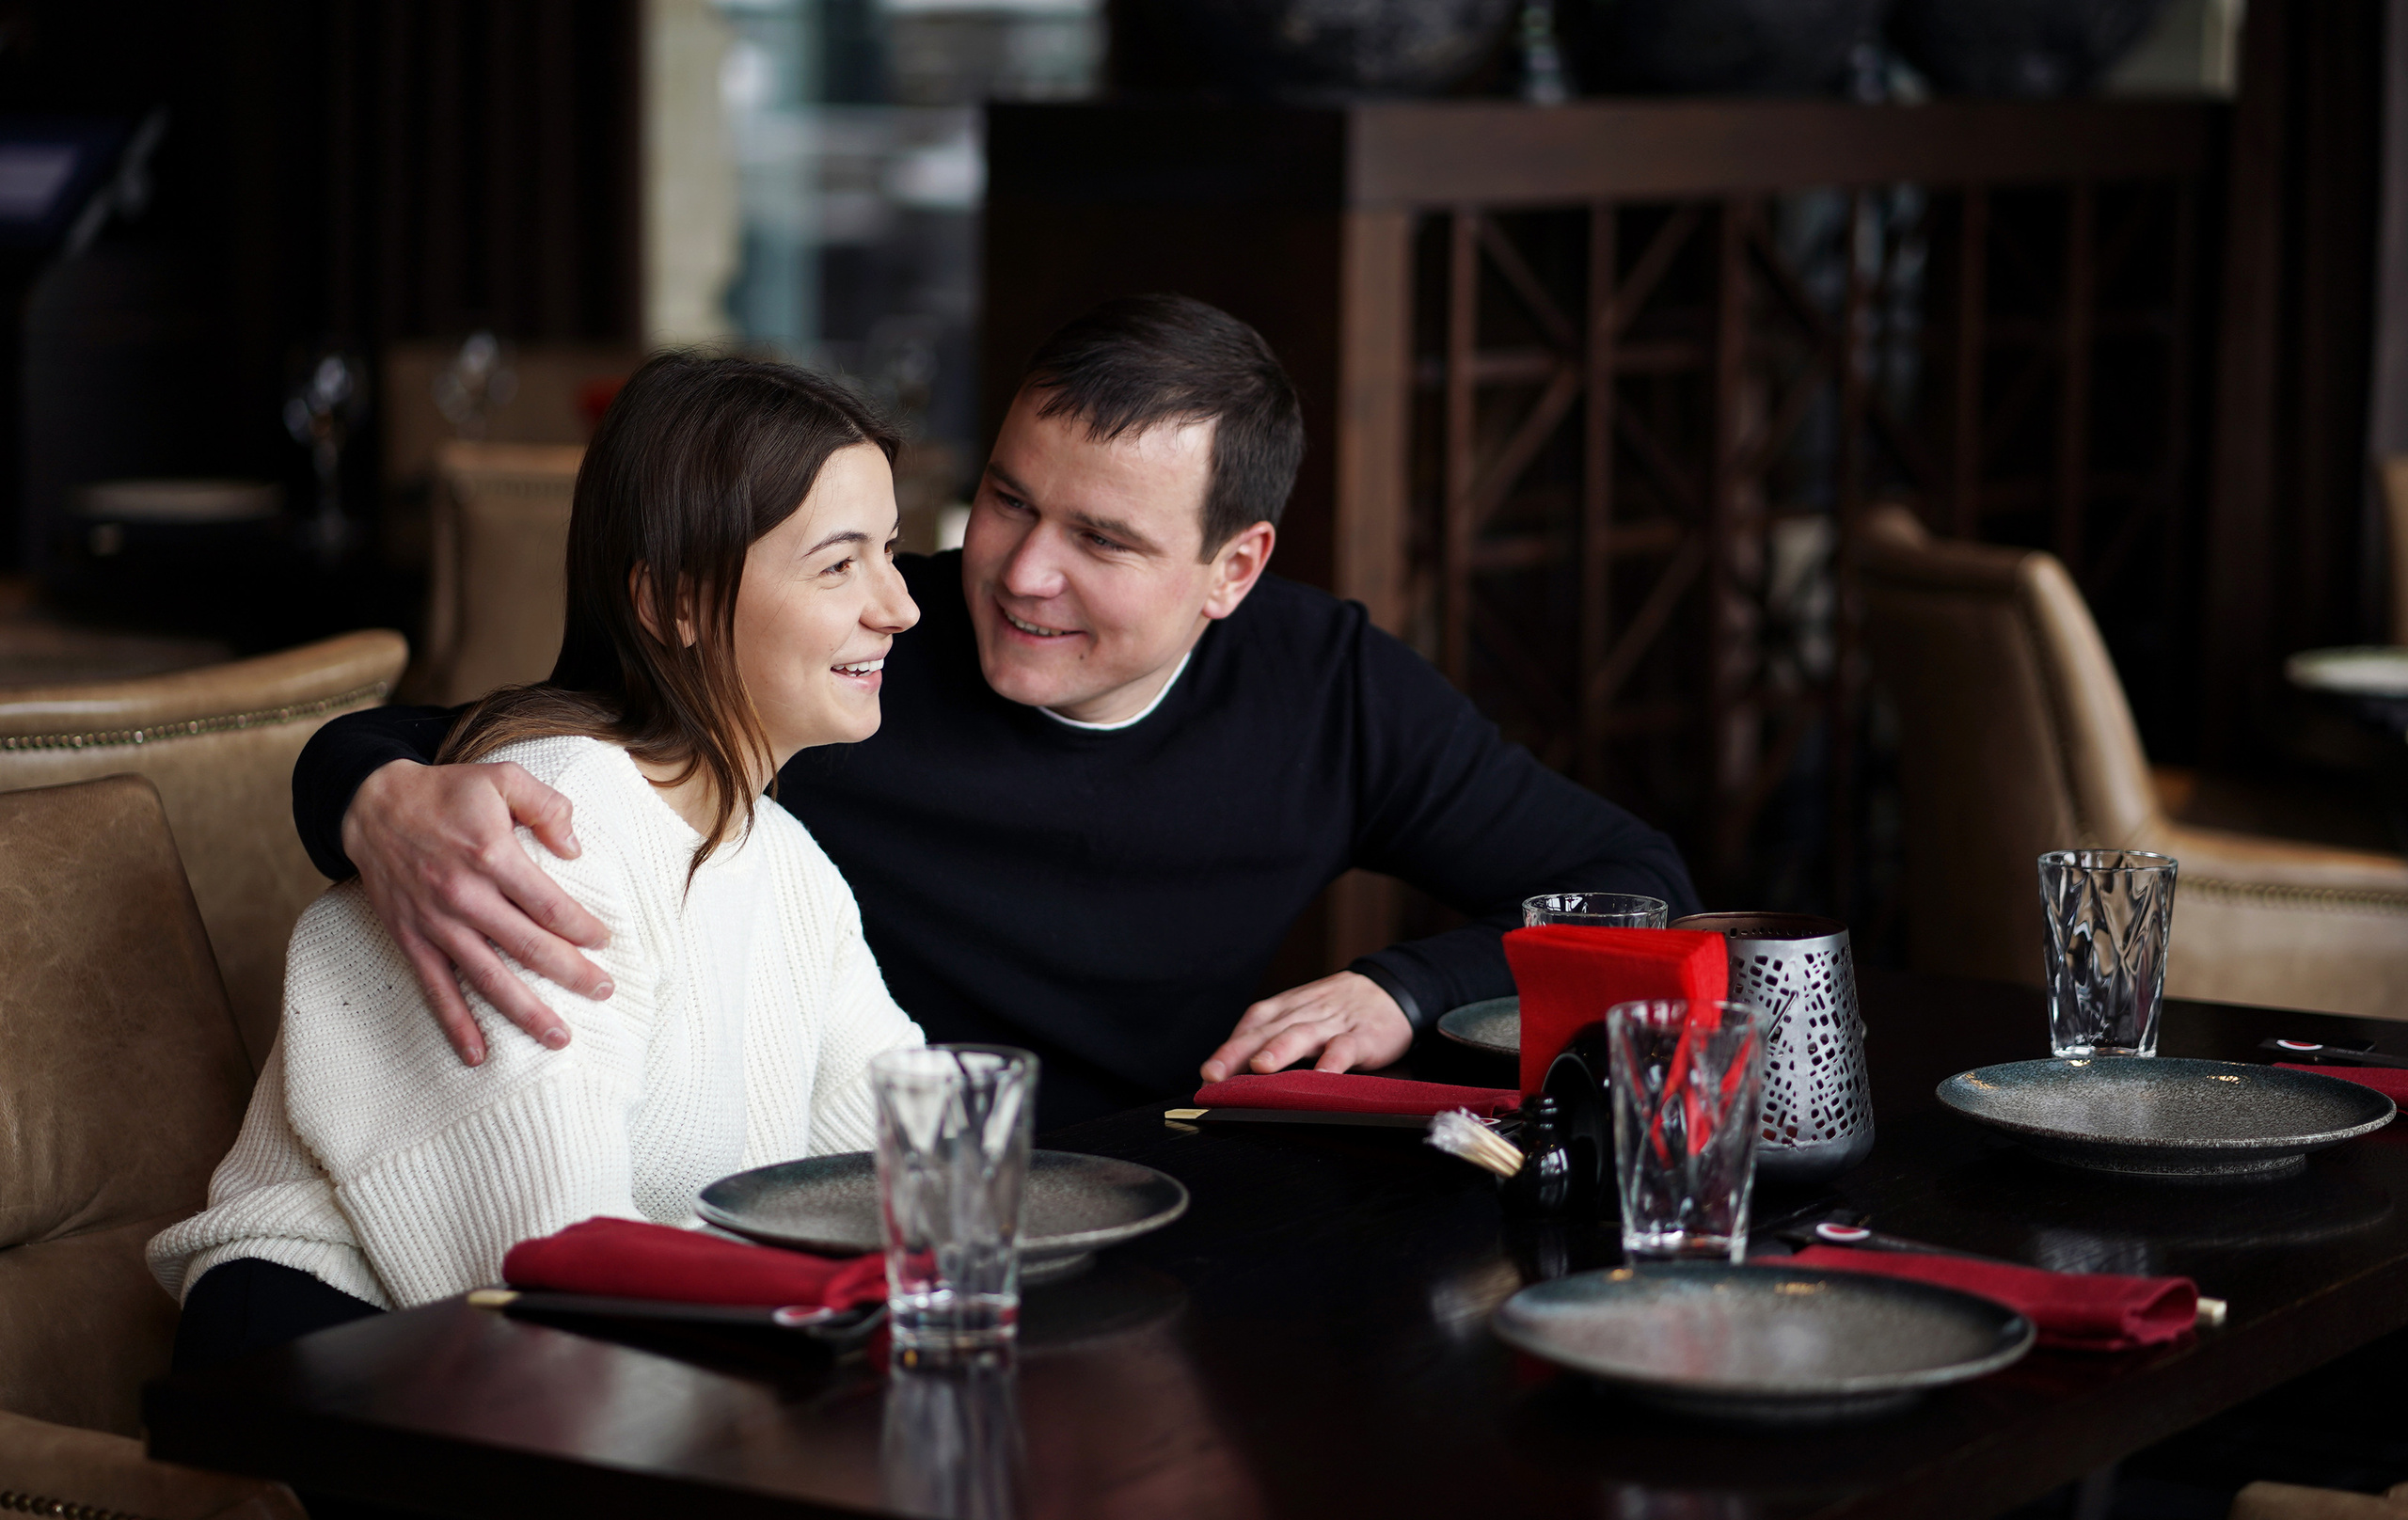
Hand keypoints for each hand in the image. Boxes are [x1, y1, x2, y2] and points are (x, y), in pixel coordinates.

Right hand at [341, 759, 612, 1064]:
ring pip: (488, 978)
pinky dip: (455, 1024)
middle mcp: (464, 896)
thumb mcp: (502, 778)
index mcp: (491, 855)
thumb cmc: (446, 792)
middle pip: (528, 947)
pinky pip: (435, 989)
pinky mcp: (410, 939)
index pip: (550, 904)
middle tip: (603, 992)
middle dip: (571, 974)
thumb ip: (547, 805)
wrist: (371, 804)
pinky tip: (476, 1055)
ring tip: (559, 1039)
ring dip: (525, 1012)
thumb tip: (575, 849)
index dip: (582, 928)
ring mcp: (435, 923)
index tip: (604, 941)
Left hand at [1199, 971, 1412, 1083]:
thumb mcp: (1301, 1014)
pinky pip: (1345, 1047)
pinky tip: (1323, 1076)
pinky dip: (1333, 1061)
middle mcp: (1302, 1014)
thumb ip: (1272, 1037)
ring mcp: (1332, 1024)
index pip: (1251, 1025)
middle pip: (1266, 1030)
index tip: (1208, 1074)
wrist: (1391, 988)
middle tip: (1215, 1073)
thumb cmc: (1337, 1009)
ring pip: (1302, 1034)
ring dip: (1280, 1050)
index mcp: (1285, 1009)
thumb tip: (1234, 1070)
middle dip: (1238, 1052)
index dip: (1228, 1049)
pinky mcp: (1362, 1037)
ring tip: (1261, 1067)